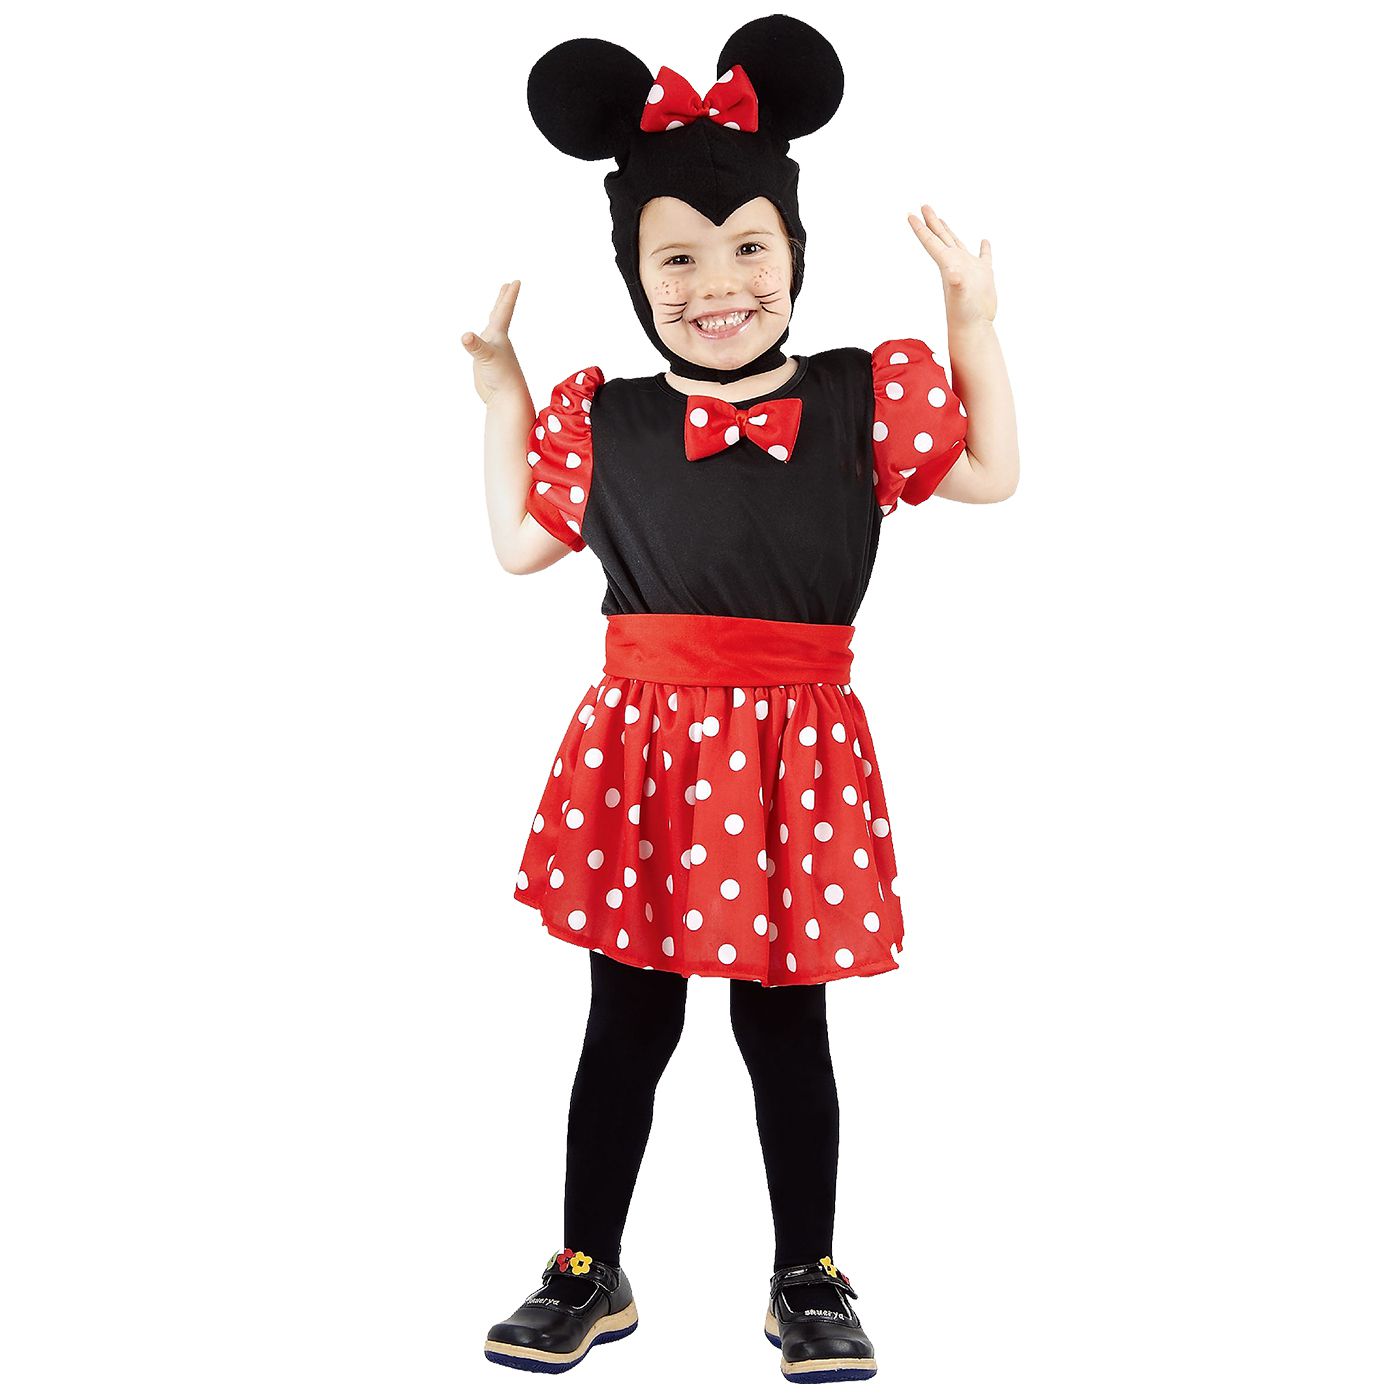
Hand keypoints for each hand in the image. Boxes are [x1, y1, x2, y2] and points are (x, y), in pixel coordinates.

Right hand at [461, 280, 524, 404]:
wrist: (505, 399)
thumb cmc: (501, 377)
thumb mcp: (486, 358)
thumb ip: (475, 346)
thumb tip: (465, 336)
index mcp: (500, 335)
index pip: (504, 310)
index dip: (509, 295)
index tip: (516, 281)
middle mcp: (497, 341)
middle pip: (500, 315)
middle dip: (503, 299)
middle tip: (508, 286)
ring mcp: (491, 351)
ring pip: (492, 328)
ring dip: (495, 316)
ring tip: (496, 308)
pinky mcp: (485, 362)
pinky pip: (482, 344)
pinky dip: (481, 337)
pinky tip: (479, 338)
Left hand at [907, 205, 995, 329]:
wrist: (975, 327)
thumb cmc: (965, 313)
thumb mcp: (960, 294)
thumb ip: (957, 282)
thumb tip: (954, 274)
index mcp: (948, 264)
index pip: (931, 242)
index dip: (921, 228)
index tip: (910, 214)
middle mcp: (955, 263)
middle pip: (940, 237)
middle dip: (931, 222)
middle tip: (923, 206)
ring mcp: (969, 268)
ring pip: (957, 243)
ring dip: (948, 231)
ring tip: (941, 220)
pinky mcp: (983, 275)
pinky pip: (983, 256)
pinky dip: (984, 248)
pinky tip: (984, 241)